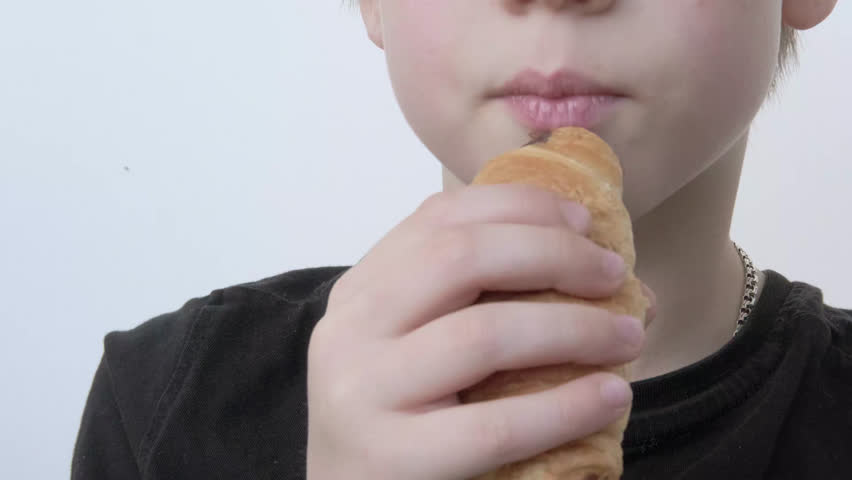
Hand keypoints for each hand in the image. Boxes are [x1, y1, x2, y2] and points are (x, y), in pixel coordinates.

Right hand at [306, 183, 654, 479]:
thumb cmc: (401, 417)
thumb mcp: (417, 343)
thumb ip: (484, 301)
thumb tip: (616, 281)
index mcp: (362, 290)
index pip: (439, 218)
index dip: (520, 207)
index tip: (584, 221)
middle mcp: (352, 329)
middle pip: (460, 258)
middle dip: (553, 254)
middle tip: (613, 274)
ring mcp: (364, 393)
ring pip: (484, 334)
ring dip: (574, 328)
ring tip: (629, 337)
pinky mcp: (393, 458)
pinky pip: (496, 423)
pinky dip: (566, 406)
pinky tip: (609, 396)